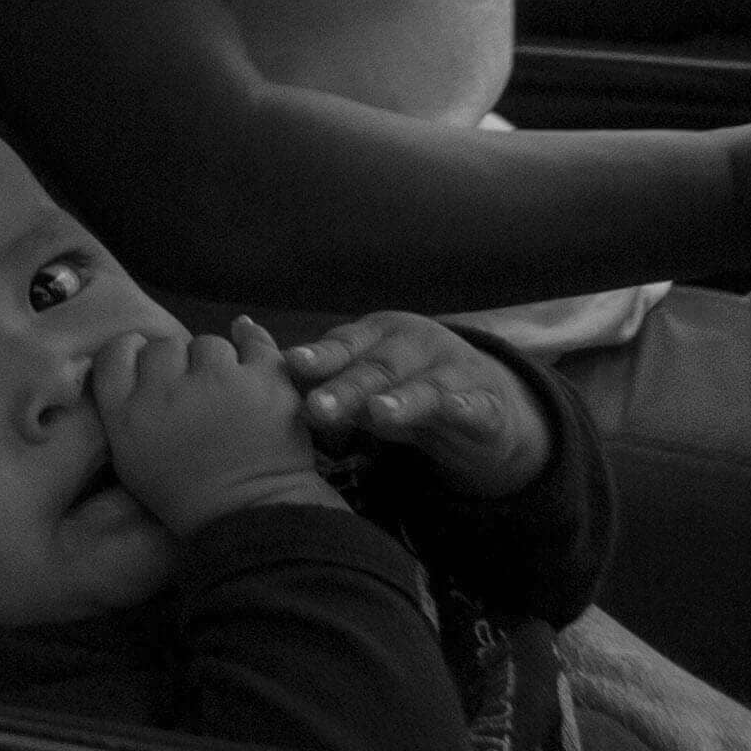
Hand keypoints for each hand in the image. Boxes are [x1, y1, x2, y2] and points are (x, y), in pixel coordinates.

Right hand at [86, 322, 341, 534]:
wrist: (253, 519)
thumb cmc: (188, 498)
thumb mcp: (131, 461)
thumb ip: (122, 409)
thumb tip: (132, 363)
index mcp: (127, 413)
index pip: (117, 351)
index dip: (134, 352)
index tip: (149, 366)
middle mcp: (165, 389)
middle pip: (164, 346)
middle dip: (178, 363)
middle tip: (194, 390)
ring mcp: (216, 381)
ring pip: (209, 344)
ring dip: (217, 362)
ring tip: (230, 389)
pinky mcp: (263, 381)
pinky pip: (255, 343)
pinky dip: (255, 346)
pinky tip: (253, 364)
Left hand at [279, 313, 552, 496]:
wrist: (486, 409)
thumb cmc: (405, 389)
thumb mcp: (365, 383)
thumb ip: (323, 379)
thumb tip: (262, 378)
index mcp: (379, 336)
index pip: (344, 345)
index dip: (319, 356)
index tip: (291, 364)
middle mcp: (417, 346)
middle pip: (378, 368)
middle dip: (347, 388)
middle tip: (318, 409)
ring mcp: (456, 373)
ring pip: (426, 387)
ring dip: (403, 399)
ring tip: (378, 414)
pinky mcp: (489, 406)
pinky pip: (476, 407)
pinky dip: (466, 408)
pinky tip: (455, 411)